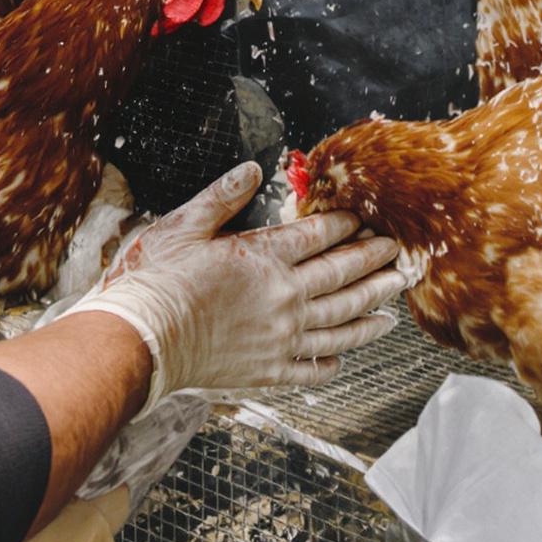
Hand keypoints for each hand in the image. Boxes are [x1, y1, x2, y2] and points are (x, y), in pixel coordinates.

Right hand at [66, 163, 403, 411]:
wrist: (140, 341)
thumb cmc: (156, 279)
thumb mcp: (185, 224)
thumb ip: (224, 196)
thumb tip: (256, 170)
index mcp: (263, 257)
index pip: (319, 237)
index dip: (346, 226)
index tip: (367, 219)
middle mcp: (283, 298)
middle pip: (342, 278)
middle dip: (374, 263)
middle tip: (401, 255)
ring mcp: (280, 339)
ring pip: (340, 324)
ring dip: (371, 311)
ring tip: (394, 305)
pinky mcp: (268, 371)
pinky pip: (314, 366)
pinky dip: (336, 359)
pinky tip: (347, 354)